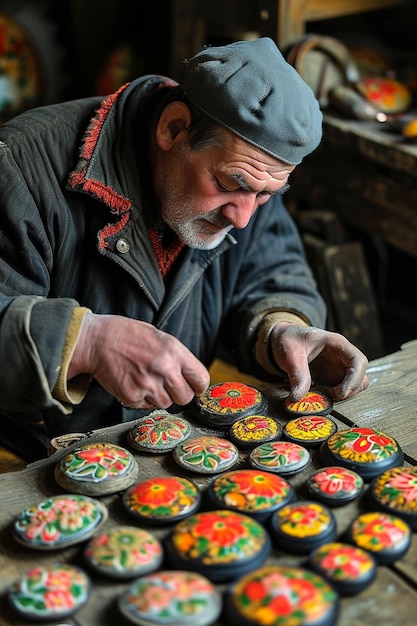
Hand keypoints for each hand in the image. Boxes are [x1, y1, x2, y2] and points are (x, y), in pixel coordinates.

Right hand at [68, 313, 209, 408]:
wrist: (96, 341)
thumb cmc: (127, 336)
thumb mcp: (159, 337)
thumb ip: (177, 357)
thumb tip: (190, 376)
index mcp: (174, 351)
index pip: (201, 379)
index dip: (198, 385)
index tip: (193, 386)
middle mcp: (164, 369)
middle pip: (185, 397)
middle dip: (178, 393)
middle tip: (167, 385)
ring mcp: (147, 385)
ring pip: (165, 404)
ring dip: (159, 396)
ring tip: (146, 380)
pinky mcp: (132, 396)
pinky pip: (146, 407)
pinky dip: (141, 399)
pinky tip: (134, 383)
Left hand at [269, 322, 368, 401]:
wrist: (283, 339)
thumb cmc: (289, 340)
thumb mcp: (290, 354)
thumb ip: (297, 375)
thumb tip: (297, 398)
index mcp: (336, 344)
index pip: (358, 360)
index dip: (354, 379)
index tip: (340, 393)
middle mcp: (342, 356)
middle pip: (361, 376)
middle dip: (349, 389)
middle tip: (329, 396)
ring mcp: (339, 368)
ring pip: (356, 385)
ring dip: (344, 394)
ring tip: (323, 394)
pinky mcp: (333, 378)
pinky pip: (343, 390)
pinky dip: (336, 397)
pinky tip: (320, 395)